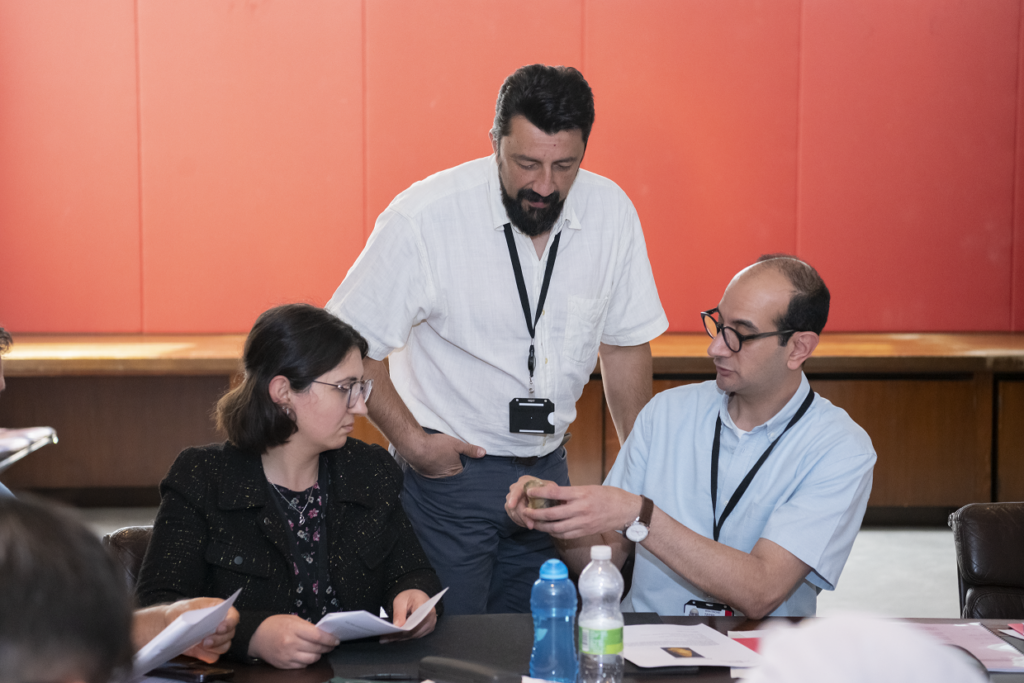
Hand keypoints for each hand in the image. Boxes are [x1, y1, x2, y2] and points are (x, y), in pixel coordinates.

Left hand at [131, 598, 238, 662]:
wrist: (167, 625)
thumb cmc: (178, 613)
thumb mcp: (186, 608)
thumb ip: (197, 615)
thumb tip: (202, 622)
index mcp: (218, 609)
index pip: (233, 616)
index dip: (230, 622)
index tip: (220, 628)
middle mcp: (220, 624)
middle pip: (230, 634)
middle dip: (220, 638)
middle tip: (206, 641)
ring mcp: (215, 638)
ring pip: (224, 646)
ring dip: (215, 647)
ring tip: (202, 645)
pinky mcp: (208, 650)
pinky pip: (214, 656)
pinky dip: (208, 655)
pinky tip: (199, 650)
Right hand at [248, 614, 340, 668]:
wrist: (256, 637)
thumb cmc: (275, 625)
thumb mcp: (291, 619)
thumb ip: (307, 626)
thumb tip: (323, 633)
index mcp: (293, 629)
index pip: (317, 636)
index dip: (329, 639)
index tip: (336, 640)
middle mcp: (291, 643)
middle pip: (316, 648)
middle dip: (327, 647)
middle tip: (331, 645)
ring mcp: (287, 656)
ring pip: (312, 659)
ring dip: (319, 654)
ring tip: (320, 649)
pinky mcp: (284, 665)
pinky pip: (303, 665)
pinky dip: (308, 660)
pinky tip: (308, 654)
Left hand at [380, 589, 436, 642]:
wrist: (418, 597)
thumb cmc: (409, 597)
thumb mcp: (400, 601)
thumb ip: (399, 613)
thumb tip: (397, 626)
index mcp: (425, 605)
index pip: (416, 620)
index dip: (405, 628)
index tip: (393, 632)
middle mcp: (431, 616)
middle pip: (415, 630)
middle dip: (400, 635)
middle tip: (385, 638)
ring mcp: (431, 624)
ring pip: (415, 635)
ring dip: (401, 638)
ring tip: (387, 638)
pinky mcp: (428, 629)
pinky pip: (416, 636)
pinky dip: (405, 637)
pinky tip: (395, 637)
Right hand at [405, 432, 484, 477]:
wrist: (415, 447)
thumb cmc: (436, 445)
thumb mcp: (456, 444)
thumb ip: (470, 450)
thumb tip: (483, 453)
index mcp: (456, 471)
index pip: (465, 474)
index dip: (467, 469)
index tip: (467, 466)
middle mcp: (446, 478)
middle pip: (455, 476)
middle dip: (456, 472)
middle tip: (456, 466)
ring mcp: (435, 477)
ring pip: (444, 476)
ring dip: (445, 472)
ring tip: (445, 465)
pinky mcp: (426, 475)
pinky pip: (434, 475)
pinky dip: (436, 471)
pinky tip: (435, 465)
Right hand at [505, 475, 557, 528]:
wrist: (541, 494)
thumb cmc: (545, 489)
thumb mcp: (550, 486)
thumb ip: (550, 488)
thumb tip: (552, 491)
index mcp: (524, 482)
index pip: (516, 490)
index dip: (513, 498)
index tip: (511, 506)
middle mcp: (515, 489)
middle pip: (514, 504)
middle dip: (522, 516)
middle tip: (531, 525)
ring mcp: (511, 499)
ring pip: (513, 512)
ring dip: (522, 520)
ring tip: (532, 526)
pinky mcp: (511, 508)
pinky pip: (513, 517)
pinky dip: (520, 522)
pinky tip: (528, 524)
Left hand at [517, 484, 641, 539]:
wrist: (626, 510)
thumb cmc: (608, 496)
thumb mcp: (589, 488)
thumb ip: (572, 493)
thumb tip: (553, 495)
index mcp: (581, 494)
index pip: (555, 492)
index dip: (539, 493)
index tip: (529, 492)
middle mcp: (580, 509)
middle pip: (552, 514)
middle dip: (536, 514)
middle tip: (526, 512)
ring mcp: (583, 522)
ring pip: (556, 527)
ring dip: (542, 526)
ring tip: (533, 523)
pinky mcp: (585, 532)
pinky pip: (565, 534)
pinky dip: (554, 533)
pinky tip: (548, 530)